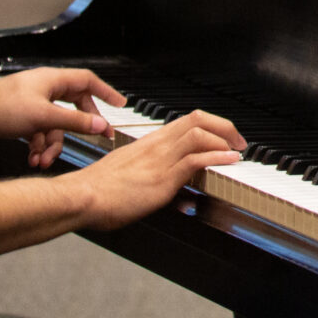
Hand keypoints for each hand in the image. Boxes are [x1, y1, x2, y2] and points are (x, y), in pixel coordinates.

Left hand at [0, 67, 116, 168]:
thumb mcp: (43, 117)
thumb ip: (74, 122)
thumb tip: (99, 124)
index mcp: (52, 80)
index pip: (87, 81)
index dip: (105, 92)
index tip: (119, 104)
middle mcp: (44, 90)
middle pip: (73, 108)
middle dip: (78, 128)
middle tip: (94, 139)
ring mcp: (32, 105)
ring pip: (55, 126)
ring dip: (52, 145)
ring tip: (44, 159)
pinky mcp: (21, 120)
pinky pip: (40, 133)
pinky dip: (39, 147)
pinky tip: (33, 158)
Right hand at [74, 110, 246, 229]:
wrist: (79, 197)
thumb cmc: (94, 189)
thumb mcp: (124, 169)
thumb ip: (144, 167)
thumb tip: (155, 176)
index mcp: (149, 142)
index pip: (186, 121)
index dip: (210, 124)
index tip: (223, 135)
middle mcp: (157, 146)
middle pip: (198, 119)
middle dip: (224, 126)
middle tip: (238, 140)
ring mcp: (160, 160)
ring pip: (200, 134)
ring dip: (225, 140)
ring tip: (237, 150)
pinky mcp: (161, 179)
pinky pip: (196, 159)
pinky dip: (218, 157)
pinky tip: (229, 161)